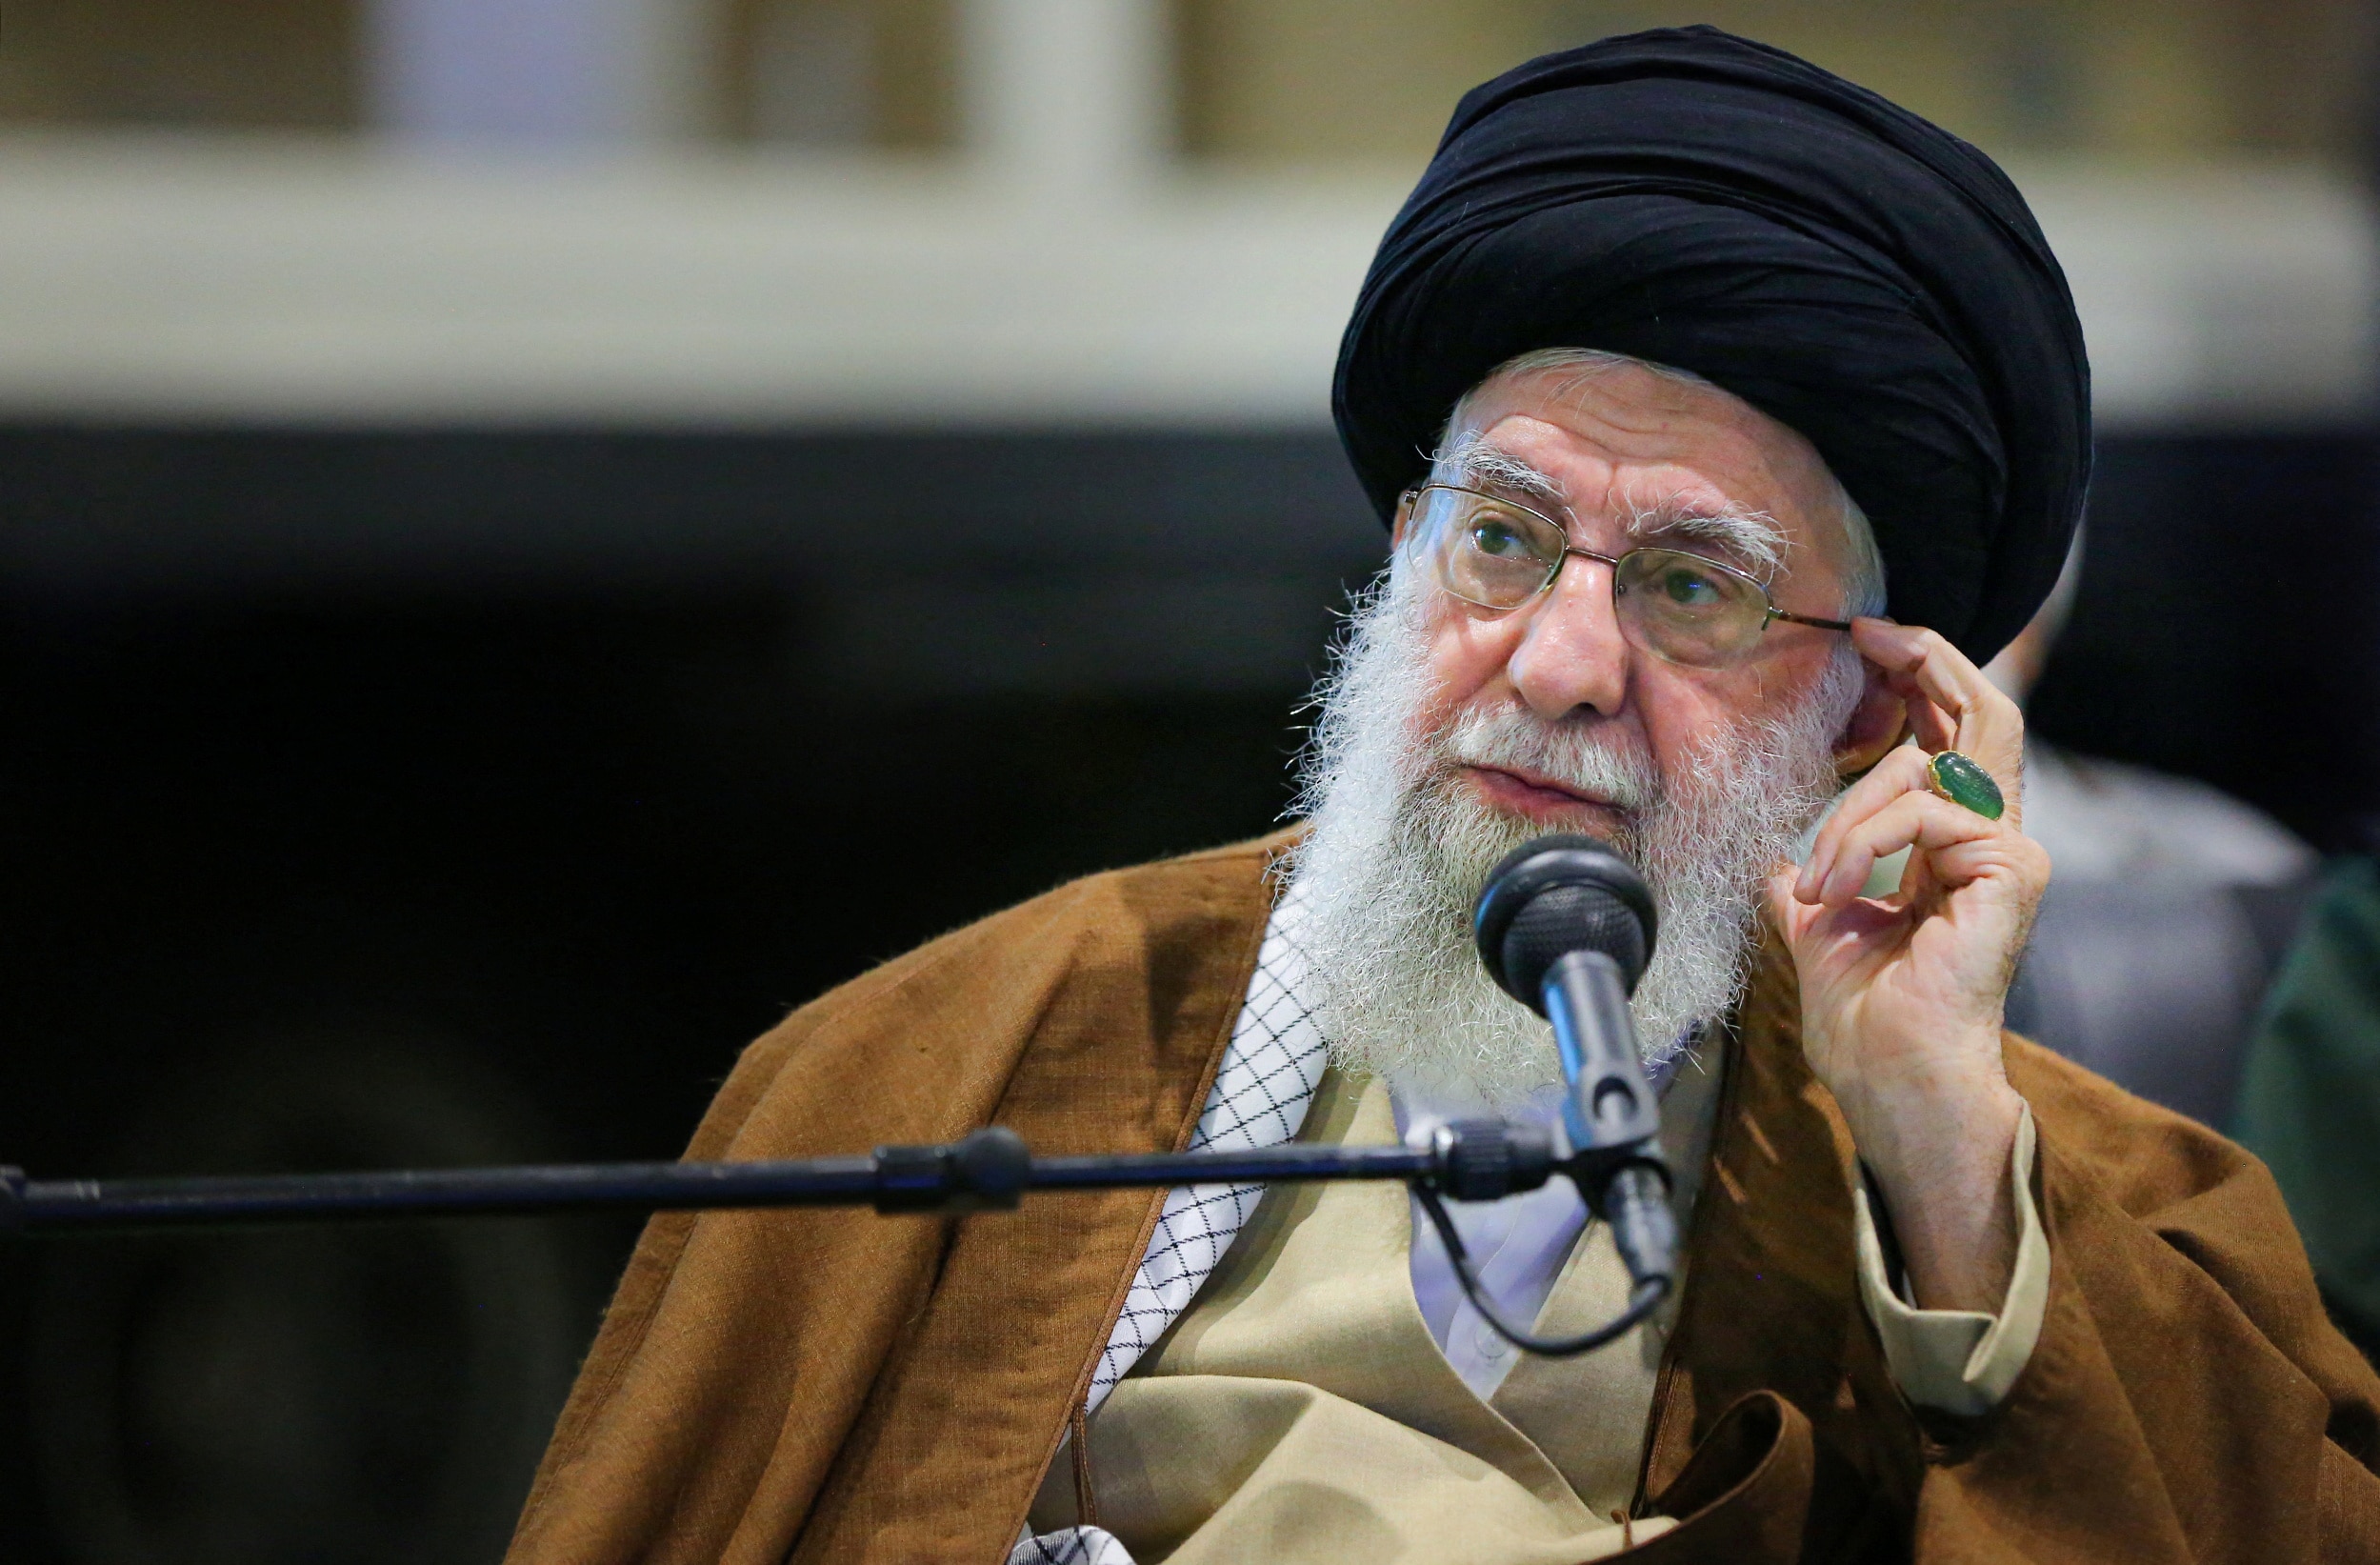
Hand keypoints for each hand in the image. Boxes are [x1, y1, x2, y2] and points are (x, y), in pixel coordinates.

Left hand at [1765, 620, 2048, 1311]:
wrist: (1892, 1079)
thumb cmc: (1867, 1023)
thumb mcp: (1822, 931)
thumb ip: (1814, 884)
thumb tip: (1779, 866)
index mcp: (1953, 849)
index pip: (1953, 737)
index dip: (1922, 676)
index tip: (1869, 639)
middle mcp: (1993, 841)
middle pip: (1984, 713)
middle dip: (1927, 660)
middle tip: (1871, 631)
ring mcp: (2009, 853)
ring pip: (1926, 768)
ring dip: (1849, 816)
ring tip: (1821, 885)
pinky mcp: (2011, 869)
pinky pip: (1924, 812)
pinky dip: (1863, 843)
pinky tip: (1838, 896)